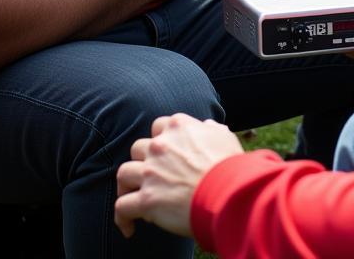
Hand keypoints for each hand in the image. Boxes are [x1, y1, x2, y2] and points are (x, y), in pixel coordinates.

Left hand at [116, 114, 241, 238]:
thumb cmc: (231, 167)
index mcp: (179, 127)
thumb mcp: (225, 138)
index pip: (159, 126)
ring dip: (127, 186)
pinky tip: (129, 228)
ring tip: (133, 197)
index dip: (161, 139)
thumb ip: (212, 129)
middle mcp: (160, 146)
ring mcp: (151, 171)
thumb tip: (207, 125)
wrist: (228, 193)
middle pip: (138, 148)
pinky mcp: (146, 199)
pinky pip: (122, 206)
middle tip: (151, 176)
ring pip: (124, 173)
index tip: (165, 152)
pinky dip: (122, 217)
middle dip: (142, 161)